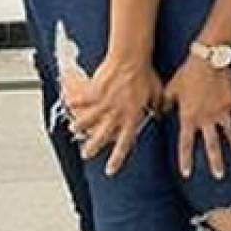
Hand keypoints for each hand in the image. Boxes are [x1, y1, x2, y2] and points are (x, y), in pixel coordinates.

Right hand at [65, 52, 163, 175]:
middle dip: (93, 147)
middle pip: (101, 137)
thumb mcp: (156, 92)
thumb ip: (157, 105)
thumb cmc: (145, 74)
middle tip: (86, 154)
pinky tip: (69, 103)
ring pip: (88, 121)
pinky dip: (75, 101)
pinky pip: (81, 100)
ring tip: (74, 131)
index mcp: (132, 116)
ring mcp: (103, 104)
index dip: (117, 158)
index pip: (125, 143)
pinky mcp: (94, 93)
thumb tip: (162, 112)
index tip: (110, 170)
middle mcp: (116, 114)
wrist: (131, 60)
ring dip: (80, 126)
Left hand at [164, 55, 230, 179]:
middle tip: (219, 174)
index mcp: (190, 118)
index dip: (186, 160)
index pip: (186, 144)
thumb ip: (166, 104)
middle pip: (212, 145)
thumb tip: (160, 112)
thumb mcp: (171, 90)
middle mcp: (207, 118)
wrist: (208, 60)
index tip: (187, 173)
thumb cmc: (189, 73)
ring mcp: (222, 110)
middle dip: (216, 162)